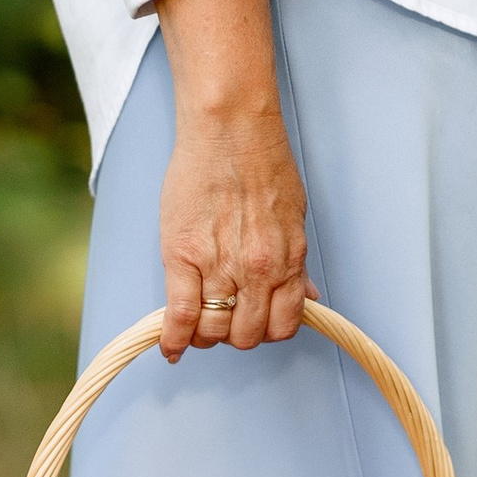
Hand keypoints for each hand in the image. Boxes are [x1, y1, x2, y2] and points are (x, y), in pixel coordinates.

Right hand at [154, 0, 308, 356]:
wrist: (230, 129)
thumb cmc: (263, 163)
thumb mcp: (293, 217)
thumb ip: (295, 264)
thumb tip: (307, 297)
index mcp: (287, 262)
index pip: (282, 326)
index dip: (266, 331)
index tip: (254, 325)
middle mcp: (257, 272)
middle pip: (246, 335)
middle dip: (235, 334)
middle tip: (223, 318)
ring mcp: (219, 267)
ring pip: (213, 331)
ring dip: (205, 335)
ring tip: (197, 322)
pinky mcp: (182, 258)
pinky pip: (178, 317)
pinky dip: (172, 339)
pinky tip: (169, 347)